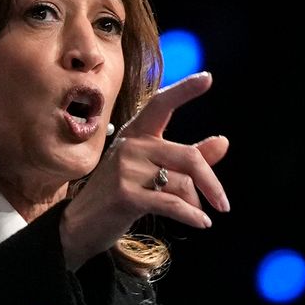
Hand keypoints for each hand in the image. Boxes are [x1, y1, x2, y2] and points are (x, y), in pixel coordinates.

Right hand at [59, 71, 230, 266]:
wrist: (81, 226)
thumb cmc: (120, 196)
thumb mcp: (152, 172)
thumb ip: (188, 157)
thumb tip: (224, 141)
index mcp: (136, 134)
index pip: (161, 104)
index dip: (184, 90)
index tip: (208, 78)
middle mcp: (130, 145)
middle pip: (188, 156)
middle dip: (211, 183)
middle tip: (224, 204)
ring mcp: (125, 169)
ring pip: (182, 183)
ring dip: (195, 205)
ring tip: (195, 215)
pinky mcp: (125, 194)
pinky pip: (172, 203)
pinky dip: (191, 216)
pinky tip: (201, 223)